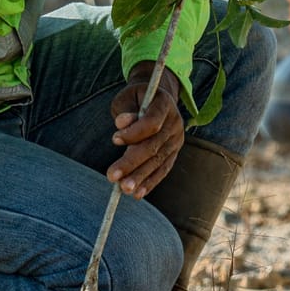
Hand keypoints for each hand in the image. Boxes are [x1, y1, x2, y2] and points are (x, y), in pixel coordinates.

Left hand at [107, 61, 184, 196]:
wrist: (156, 97)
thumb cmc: (136, 98)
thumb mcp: (127, 97)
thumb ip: (125, 110)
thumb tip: (121, 124)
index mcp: (164, 103)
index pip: (152, 122)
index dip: (134, 132)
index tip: (114, 139)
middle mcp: (175, 122)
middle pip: (154, 146)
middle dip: (132, 163)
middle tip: (112, 176)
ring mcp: (177, 139)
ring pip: (158, 161)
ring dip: (140, 177)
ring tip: (124, 189)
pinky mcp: (174, 152)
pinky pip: (163, 169)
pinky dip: (150, 182)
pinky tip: (138, 193)